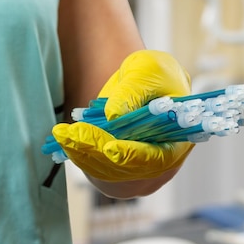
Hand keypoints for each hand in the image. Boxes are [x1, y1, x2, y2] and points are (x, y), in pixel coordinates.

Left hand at [52, 50, 194, 181]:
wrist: (140, 83)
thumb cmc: (153, 74)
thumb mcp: (147, 70)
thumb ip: (133, 91)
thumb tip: (114, 116)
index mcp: (181, 140)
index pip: (159, 158)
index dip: (134, 156)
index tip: (109, 149)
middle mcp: (163, 164)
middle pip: (129, 170)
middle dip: (98, 152)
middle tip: (71, 134)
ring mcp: (141, 171)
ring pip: (110, 173)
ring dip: (83, 154)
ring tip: (62, 133)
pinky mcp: (120, 170)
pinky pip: (99, 171)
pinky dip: (81, 156)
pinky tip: (65, 139)